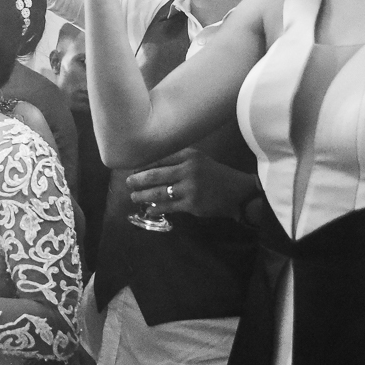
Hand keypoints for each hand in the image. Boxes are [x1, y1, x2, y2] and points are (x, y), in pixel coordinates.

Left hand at [127, 147, 257, 219]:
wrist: (237, 191)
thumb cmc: (214, 174)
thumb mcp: (198, 160)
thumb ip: (177, 161)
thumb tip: (149, 167)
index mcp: (188, 156)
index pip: (159, 159)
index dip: (142, 165)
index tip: (132, 169)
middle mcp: (188, 170)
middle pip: (154, 175)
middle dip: (137, 180)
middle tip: (127, 183)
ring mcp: (189, 188)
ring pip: (158, 193)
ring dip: (142, 196)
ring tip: (133, 197)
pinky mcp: (192, 204)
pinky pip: (168, 206)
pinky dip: (155, 208)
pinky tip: (148, 209)